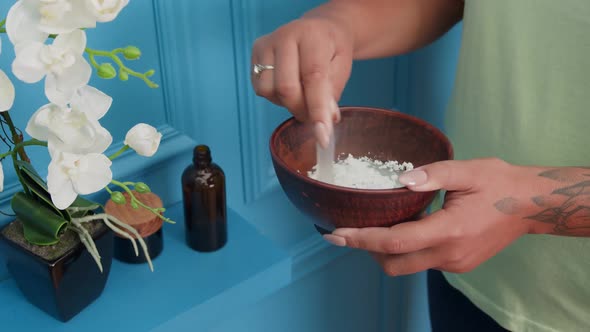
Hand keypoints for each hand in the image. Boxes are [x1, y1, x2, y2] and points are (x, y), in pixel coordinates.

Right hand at [251, 17, 353, 147]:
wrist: (320, 28)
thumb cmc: (332, 49)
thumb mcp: (342, 68)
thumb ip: (331, 94)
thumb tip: (323, 122)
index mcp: (312, 35)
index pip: (313, 78)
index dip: (317, 110)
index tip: (323, 137)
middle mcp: (285, 35)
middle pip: (286, 88)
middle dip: (301, 110)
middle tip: (314, 117)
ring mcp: (266, 44)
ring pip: (268, 91)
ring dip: (287, 103)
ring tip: (302, 95)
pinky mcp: (255, 53)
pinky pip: (259, 88)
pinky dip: (276, 97)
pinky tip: (289, 88)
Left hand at [324, 158, 558, 275]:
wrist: (531, 205)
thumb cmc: (499, 182)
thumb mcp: (467, 170)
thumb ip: (432, 174)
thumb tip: (399, 182)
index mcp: (449, 230)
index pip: (395, 242)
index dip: (362, 239)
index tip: (335, 233)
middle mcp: (449, 254)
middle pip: (393, 263)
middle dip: (367, 250)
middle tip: (351, 228)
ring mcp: (455, 263)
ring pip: (406, 265)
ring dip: (387, 249)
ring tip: (380, 222)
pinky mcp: (458, 265)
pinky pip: (422, 262)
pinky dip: (407, 248)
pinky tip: (408, 225)